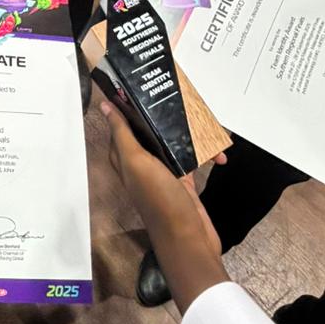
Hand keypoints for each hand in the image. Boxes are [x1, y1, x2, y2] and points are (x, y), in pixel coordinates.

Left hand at [103, 100, 226, 311]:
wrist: (189, 239)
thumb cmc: (160, 200)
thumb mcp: (137, 164)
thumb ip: (123, 135)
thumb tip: (106, 106)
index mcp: (125, 158)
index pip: (122, 125)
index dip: (126, 106)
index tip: (139, 84)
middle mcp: (142, 164)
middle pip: (149, 131)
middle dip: (162, 115)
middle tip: (177, 95)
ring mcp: (164, 173)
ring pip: (172, 142)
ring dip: (188, 133)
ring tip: (202, 118)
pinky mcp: (185, 181)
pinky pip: (192, 158)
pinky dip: (205, 153)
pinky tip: (218, 151)